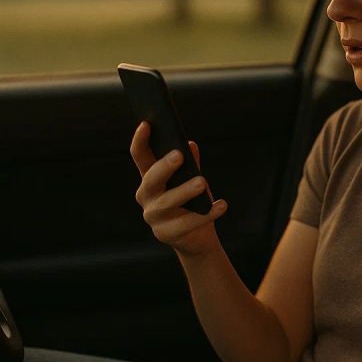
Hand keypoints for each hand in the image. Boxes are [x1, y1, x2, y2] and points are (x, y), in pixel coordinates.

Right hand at [129, 121, 227, 257]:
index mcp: (150, 178)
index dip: (140, 141)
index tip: (145, 124)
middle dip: (164, 167)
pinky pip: (187, 223)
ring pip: (167, 202)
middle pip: (151, 179)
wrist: (196, 238)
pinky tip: (222, 205)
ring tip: (202, 182)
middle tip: (178, 156)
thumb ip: (190, 164)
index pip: (140, 157)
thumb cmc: (192, 203)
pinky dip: (206, 214)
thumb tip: (190, 145)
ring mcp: (154, 216)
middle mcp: (147, 196)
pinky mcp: (166, 234)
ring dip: (185, 191)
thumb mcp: (191, 180)